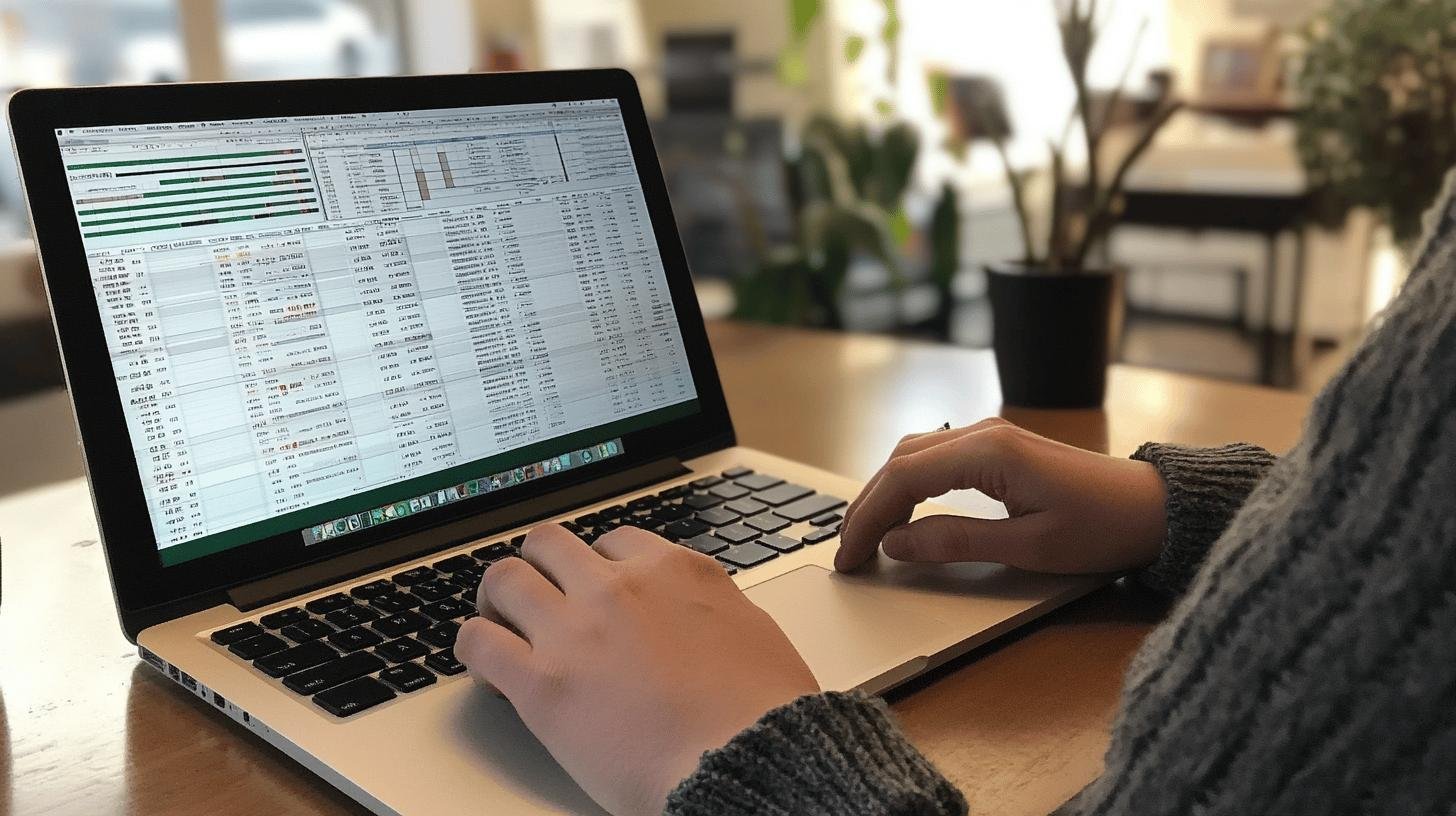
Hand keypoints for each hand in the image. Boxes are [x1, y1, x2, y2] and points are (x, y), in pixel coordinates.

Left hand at [455, 524, 818, 815]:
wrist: (749, 762)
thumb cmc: (765, 714)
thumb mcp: (755, 633)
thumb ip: (714, 610)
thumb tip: (701, 616)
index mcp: (676, 572)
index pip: (614, 541)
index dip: (598, 568)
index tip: (594, 591)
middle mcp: (620, 588)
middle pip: (550, 543)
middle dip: (540, 568)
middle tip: (538, 598)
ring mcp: (576, 631)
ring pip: (504, 579)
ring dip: (497, 600)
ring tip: (500, 625)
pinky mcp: (541, 684)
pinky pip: (477, 642)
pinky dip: (473, 648)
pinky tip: (487, 668)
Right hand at [835, 418, 1167, 573]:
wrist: (1155, 508)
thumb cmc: (1102, 529)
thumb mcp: (1028, 548)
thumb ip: (955, 543)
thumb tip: (896, 545)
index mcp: (988, 453)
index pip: (902, 479)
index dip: (867, 520)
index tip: (849, 558)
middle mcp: (983, 433)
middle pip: (899, 462)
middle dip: (867, 508)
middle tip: (848, 555)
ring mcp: (991, 436)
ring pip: (913, 456)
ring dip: (885, 495)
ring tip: (869, 540)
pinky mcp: (999, 448)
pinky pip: (935, 459)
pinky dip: (908, 486)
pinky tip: (903, 516)